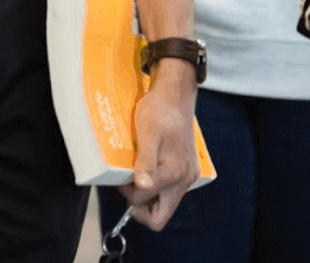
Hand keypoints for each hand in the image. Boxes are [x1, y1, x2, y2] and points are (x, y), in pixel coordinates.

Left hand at [119, 61, 199, 230]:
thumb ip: (146, 163)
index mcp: (175, 172)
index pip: (144, 201)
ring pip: (165, 203)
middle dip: (141, 206)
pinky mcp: (188, 170)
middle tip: (129, 184)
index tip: (122, 174)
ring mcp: (188, 176)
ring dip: (149, 195)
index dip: (128, 192)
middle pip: (160, 215)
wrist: (175, 94)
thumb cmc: (160, 110)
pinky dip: (157, 185)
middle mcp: (185, 178)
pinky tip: (149, 167)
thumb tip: (142, 186)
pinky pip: (171, 190)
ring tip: (138, 173)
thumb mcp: (147, 134)